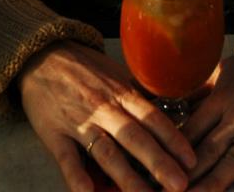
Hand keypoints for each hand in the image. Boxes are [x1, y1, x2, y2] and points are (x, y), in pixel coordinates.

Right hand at [17, 40, 195, 191]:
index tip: (191, 160)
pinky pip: (67, 159)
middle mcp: (104, 107)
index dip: (173, 139)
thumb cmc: (84, 67)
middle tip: (180, 185)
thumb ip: (138, 95)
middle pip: (135, 137)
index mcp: (121, 93)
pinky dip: (77, 177)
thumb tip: (171, 109)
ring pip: (107, 152)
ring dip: (128, 178)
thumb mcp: (115, 74)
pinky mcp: (55, 133)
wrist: (42, 55)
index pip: (153, 117)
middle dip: (159, 163)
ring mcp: (79, 121)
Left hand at [183, 38, 233, 191]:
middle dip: (188, 175)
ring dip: (214, 183)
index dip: (172, 152)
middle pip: (209, 150)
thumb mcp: (222, 70)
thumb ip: (199, 92)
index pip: (192, 130)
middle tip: (169, 191)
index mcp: (221, 97)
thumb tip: (170, 109)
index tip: (159, 168)